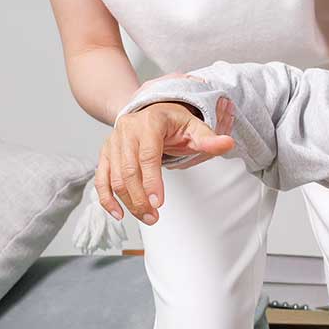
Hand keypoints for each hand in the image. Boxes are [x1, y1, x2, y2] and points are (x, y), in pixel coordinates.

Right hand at [94, 97, 235, 224]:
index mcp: (149, 123)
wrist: (150, 110)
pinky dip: (107, 198)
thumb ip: (208, 139)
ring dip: (128, 202)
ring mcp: (113, 142)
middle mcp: (127, 130)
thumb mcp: (194, 127)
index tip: (157, 203)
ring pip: (114, 178)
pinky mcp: (105, 154)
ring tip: (146, 217)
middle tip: (154, 217)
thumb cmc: (173, 122)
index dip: (151, 180)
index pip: (148, 155)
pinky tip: (118, 214)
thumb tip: (227, 144)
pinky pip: (101, 179)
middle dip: (140, 198)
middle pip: (128, 170)